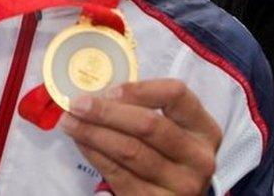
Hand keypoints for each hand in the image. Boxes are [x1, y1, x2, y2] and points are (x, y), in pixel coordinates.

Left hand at [59, 79, 221, 194]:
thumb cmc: (164, 154)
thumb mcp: (167, 130)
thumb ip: (142, 109)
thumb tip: (96, 93)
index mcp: (204, 129)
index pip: (176, 95)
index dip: (139, 89)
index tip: (109, 90)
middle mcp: (198, 158)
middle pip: (149, 125)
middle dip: (106, 112)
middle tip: (77, 104)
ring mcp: (181, 184)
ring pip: (130, 151)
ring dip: (93, 133)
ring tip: (69, 121)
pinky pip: (118, 174)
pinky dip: (94, 154)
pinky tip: (80, 142)